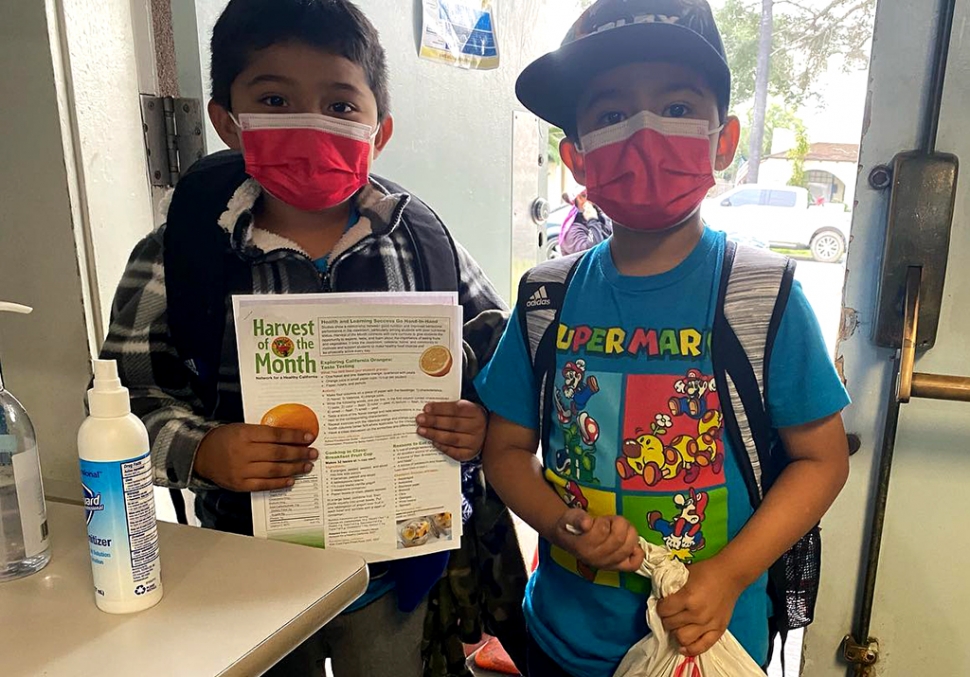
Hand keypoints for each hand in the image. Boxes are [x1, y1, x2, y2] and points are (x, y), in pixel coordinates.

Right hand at [194, 423, 317, 491]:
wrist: (201, 455)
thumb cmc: (225, 439)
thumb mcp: (243, 428)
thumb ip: (264, 433)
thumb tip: (292, 437)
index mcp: (244, 434)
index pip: (275, 435)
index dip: (294, 436)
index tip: (309, 437)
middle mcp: (243, 452)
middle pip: (278, 453)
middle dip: (299, 453)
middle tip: (313, 453)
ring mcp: (241, 470)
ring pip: (274, 470)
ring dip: (294, 468)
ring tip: (307, 466)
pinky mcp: (239, 484)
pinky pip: (264, 485)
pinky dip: (280, 483)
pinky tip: (291, 479)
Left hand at [416, 400, 486, 461]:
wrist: (484, 433)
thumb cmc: (469, 418)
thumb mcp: (464, 408)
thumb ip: (449, 408)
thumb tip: (428, 410)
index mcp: (476, 412)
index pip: (456, 409)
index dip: (440, 409)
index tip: (426, 408)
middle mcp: (477, 427)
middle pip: (453, 424)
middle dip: (434, 421)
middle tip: (420, 419)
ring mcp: (475, 442)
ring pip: (452, 438)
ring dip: (434, 434)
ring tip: (421, 430)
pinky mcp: (469, 454)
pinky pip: (453, 451)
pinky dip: (442, 447)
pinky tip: (433, 442)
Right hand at [553, 509, 643, 571]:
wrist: (569, 539)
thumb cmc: (571, 526)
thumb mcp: (570, 517)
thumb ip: (577, 518)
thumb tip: (587, 523)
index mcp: (583, 547)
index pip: (602, 530)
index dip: (603, 521)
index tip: (596, 520)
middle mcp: (596, 559)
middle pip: (619, 538)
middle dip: (618, 523)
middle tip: (611, 522)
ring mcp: (608, 565)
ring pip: (628, 546)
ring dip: (628, 532)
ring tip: (619, 529)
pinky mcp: (618, 567)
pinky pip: (634, 564)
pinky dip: (637, 552)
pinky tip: (632, 544)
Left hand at [656, 557, 744, 656]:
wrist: (731, 574)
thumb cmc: (707, 571)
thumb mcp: (684, 575)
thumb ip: (672, 588)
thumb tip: (660, 599)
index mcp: (688, 598)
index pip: (664, 611)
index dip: (660, 607)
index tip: (662, 605)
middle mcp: (698, 614)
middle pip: (671, 625)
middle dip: (666, 619)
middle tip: (669, 614)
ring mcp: (709, 624)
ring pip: (682, 638)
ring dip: (676, 632)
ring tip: (677, 625)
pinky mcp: (719, 630)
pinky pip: (702, 647)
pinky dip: (690, 649)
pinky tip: (683, 645)